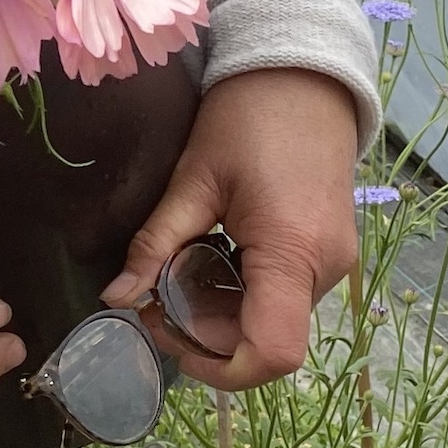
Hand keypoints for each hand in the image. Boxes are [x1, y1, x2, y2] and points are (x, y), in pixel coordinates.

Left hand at [101, 67, 358, 389]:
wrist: (300, 79)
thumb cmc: (246, 119)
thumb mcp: (192, 180)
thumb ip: (156, 243)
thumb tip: (115, 297)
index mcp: (292, 253)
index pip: (272, 353)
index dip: (218, 368)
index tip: (166, 338)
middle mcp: (323, 270)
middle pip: (264, 339)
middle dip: (204, 332)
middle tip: (151, 297)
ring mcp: (331, 263)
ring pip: (272, 320)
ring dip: (220, 311)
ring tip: (175, 271)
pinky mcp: (326, 251)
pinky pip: (282, 295)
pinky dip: (241, 292)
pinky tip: (208, 258)